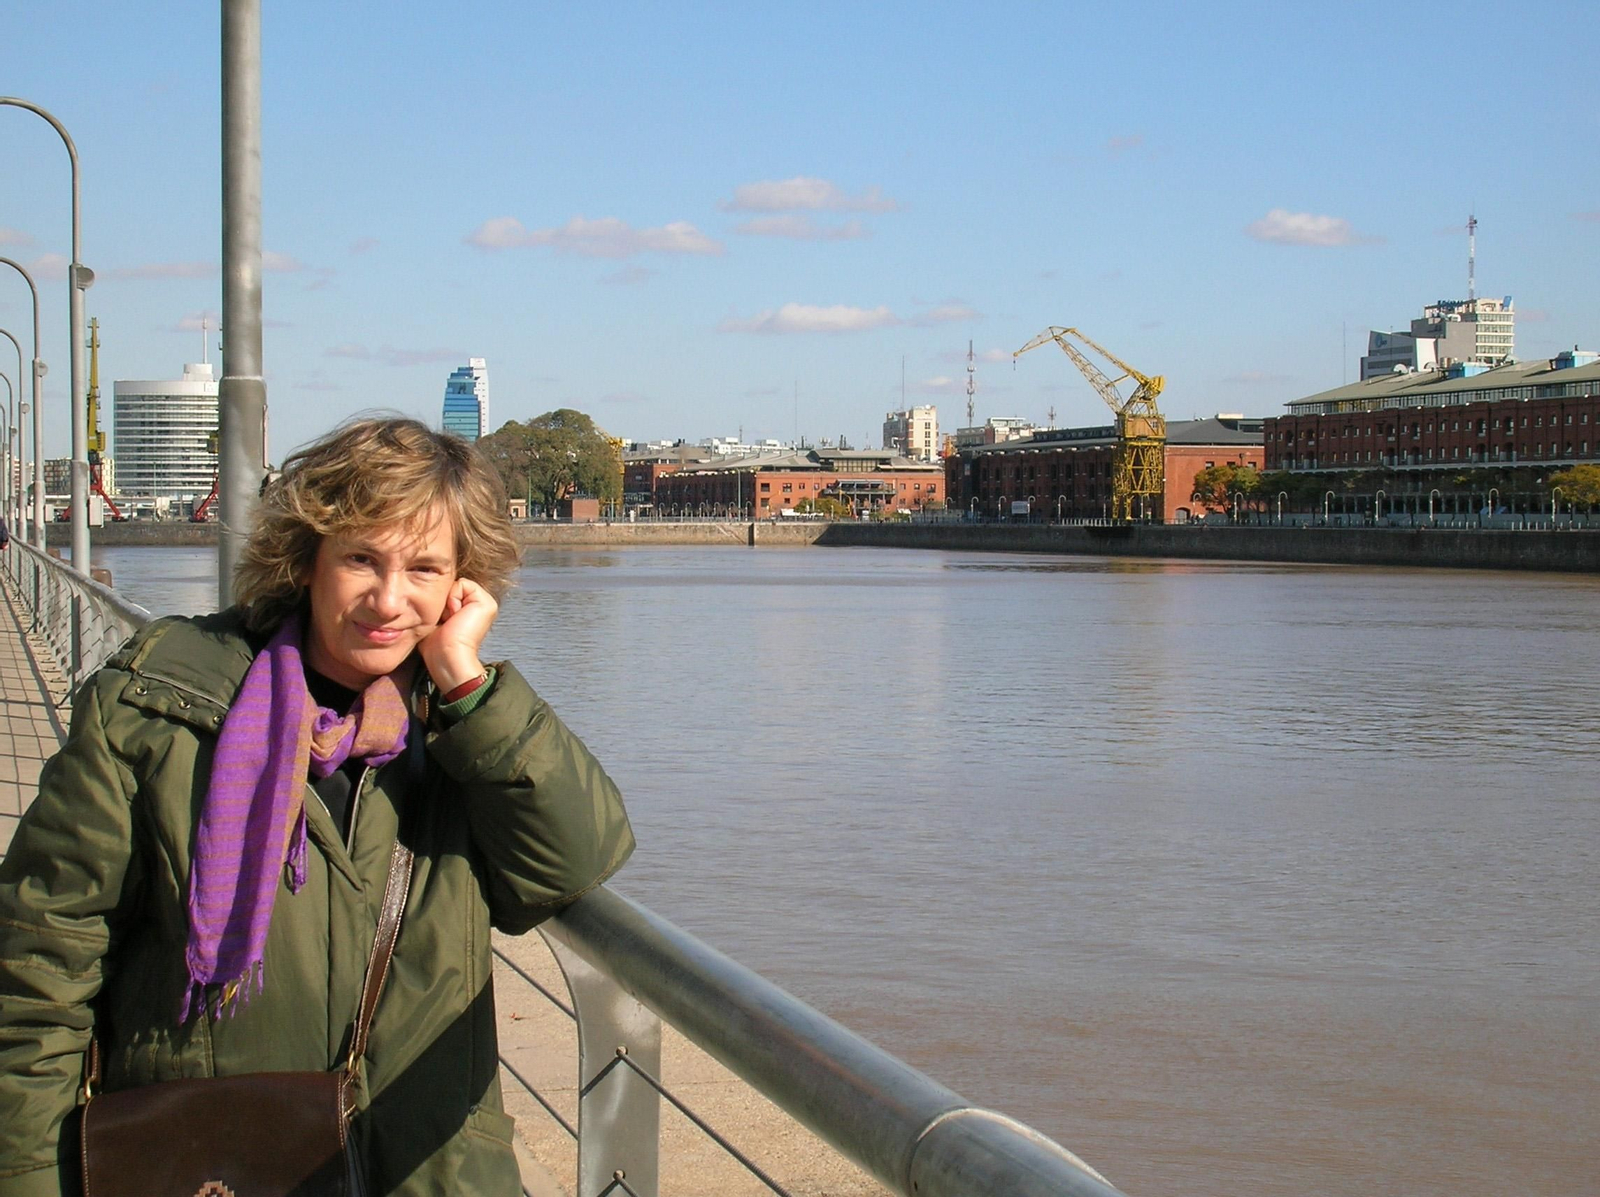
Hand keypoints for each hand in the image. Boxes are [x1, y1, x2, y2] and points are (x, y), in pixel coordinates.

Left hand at [418, 577, 497, 692]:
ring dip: (447, 602)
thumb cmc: (437, 647)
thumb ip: (436, 604)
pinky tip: (456, 616)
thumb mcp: (434, 620)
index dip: (439, 603)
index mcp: (470, 611)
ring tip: (450, 620)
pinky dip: (453, 599)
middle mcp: (480, 606)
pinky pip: (462, 584)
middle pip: (451, 586)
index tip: (441, 622)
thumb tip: (425, 592)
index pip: (448, 591)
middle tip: (446, 622)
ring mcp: (486, 603)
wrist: (448, 657)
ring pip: (456, 584)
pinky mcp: (487, 602)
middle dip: (443, 602)